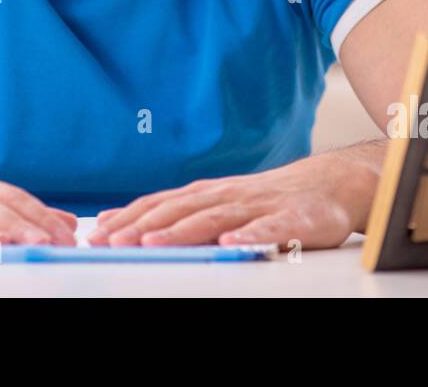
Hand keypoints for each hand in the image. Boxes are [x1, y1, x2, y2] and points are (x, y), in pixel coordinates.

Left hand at [87, 150, 378, 250]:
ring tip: (155, 243)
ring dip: (182, 230)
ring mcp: (257, 207)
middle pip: (179, 210)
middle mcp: (226, 195)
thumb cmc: (269, 199)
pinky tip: (230, 243)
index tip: (98, 233)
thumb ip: (180, 212)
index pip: (160, 204)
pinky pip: (267, 230)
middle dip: (144, 225)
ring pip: (215, 218)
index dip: (129, 218)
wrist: (329, 184)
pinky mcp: (290, 220)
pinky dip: (247, 235)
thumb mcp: (220, 201)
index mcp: (208, 193)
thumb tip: (127, 224)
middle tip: (114, 241)